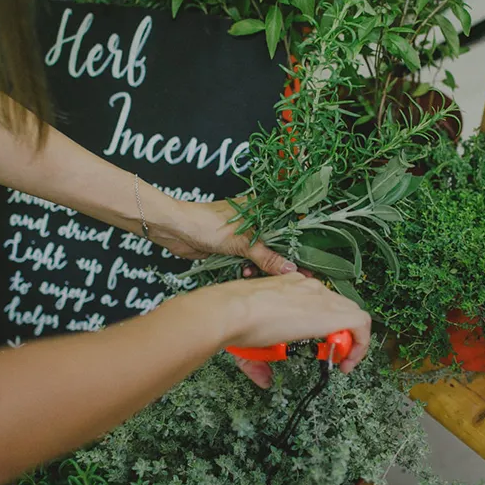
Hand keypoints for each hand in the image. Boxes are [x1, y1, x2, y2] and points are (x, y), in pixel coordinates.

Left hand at [148, 199, 295, 275]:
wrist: (175, 230)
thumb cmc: (206, 223)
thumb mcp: (242, 241)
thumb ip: (267, 256)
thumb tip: (290, 269)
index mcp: (261, 208)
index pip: (289, 224)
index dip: (300, 241)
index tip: (310, 258)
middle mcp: (255, 221)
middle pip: (278, 242)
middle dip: (284, 259)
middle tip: (295, 276)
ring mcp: (243, 235)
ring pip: (263, 254)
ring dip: (264, 266)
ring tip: (265, 276)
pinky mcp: (232, 248)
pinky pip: (248, 261)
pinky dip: (249, 269)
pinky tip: (246, 274)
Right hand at [201, 272, 370, 385]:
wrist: (233, 310)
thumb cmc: (234, 317)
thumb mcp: (250, 337)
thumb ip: (259, 360)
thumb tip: (265, 379)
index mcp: (291, 285)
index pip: (320, 300)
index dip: (326, 323)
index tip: (320, 342)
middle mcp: (309, 287)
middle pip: (340, 307)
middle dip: (341, 332)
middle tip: (331, 354)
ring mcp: (321, 298)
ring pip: (352, 313)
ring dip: (350, 339)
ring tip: (339, 360)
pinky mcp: (330, 313)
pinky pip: (360, 323)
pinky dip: (360, 344)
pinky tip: (346, 362)